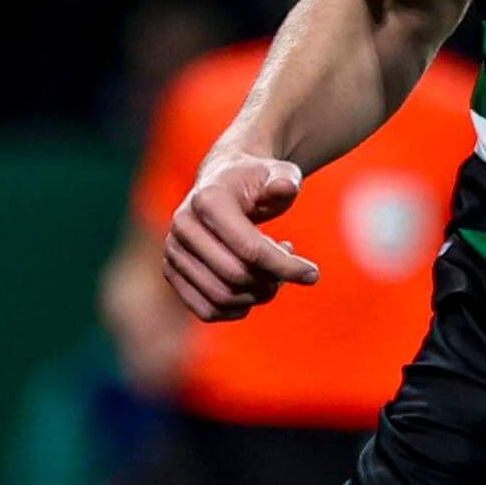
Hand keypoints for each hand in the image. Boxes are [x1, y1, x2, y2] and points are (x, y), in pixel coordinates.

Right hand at [164, 155, 317, 321]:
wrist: (224, 182)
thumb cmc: (257, 180)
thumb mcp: (278, 173)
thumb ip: (284, 180)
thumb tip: (284, 188)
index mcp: (208, 199)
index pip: (249, 249)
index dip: (285, 267)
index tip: (313, 274)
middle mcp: (183, 225)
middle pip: (236, 277)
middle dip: (272, 281)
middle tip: (290, 269)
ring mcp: (173, 250)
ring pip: (221, 298)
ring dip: (256, 296)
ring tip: (272, 274)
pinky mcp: (171, 272)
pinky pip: (207, 311)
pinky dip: (237, 309)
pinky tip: (254, 286)